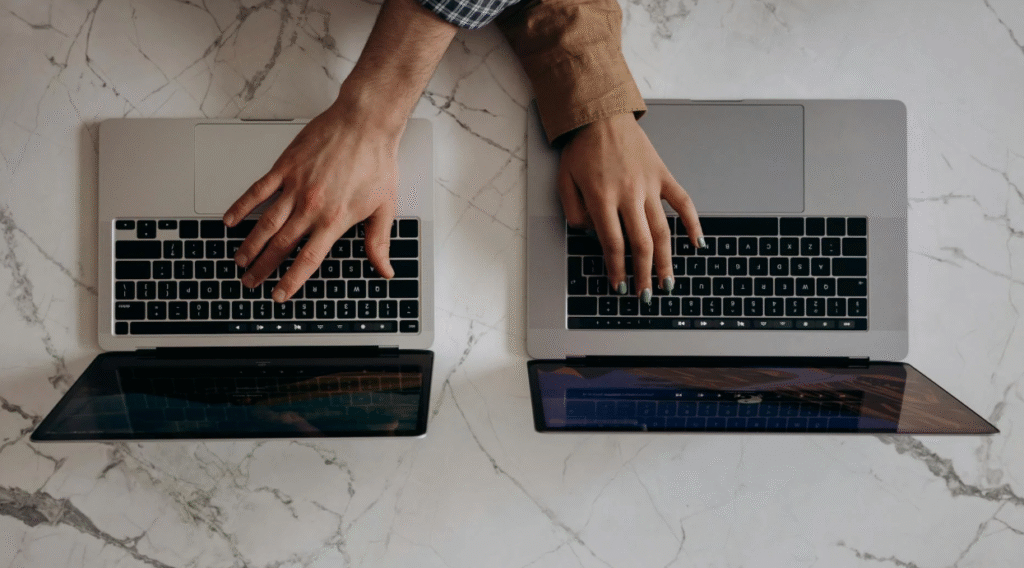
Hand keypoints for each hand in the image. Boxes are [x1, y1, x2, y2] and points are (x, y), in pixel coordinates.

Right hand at [223, 100, 401, 301]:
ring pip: (265, 223)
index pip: (307, 260)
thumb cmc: (376, 161)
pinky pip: (258, 191)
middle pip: (280, 246)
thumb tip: (385, 270)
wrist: (365, 123)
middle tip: (250, 282)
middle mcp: (311, 206)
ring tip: (239, 261)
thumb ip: (378, 243)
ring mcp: (295, 186)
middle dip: (263, 268)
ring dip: (250, 245)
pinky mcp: (285, 167)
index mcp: (335, 220)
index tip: (279, 295)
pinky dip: (241, 206)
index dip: (291, 281)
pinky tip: (230, 221)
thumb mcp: (385, 207)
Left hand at [558, 112, 703, 303]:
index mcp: (602, 197)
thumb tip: (593, 236)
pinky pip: (683, 202)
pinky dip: (692, 223)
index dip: (616, 268)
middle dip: (643, 274)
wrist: (600, 116)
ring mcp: (649, 185)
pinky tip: (697, 244)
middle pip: (641, 243)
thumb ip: (574, 212)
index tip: (618, 285)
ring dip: (666, 260)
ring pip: (662, 230)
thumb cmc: (581, 149)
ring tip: (667, 282)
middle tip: (644, 295)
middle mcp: (629, 194)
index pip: (612, 243)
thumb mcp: (564, 181)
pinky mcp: (663, 175)